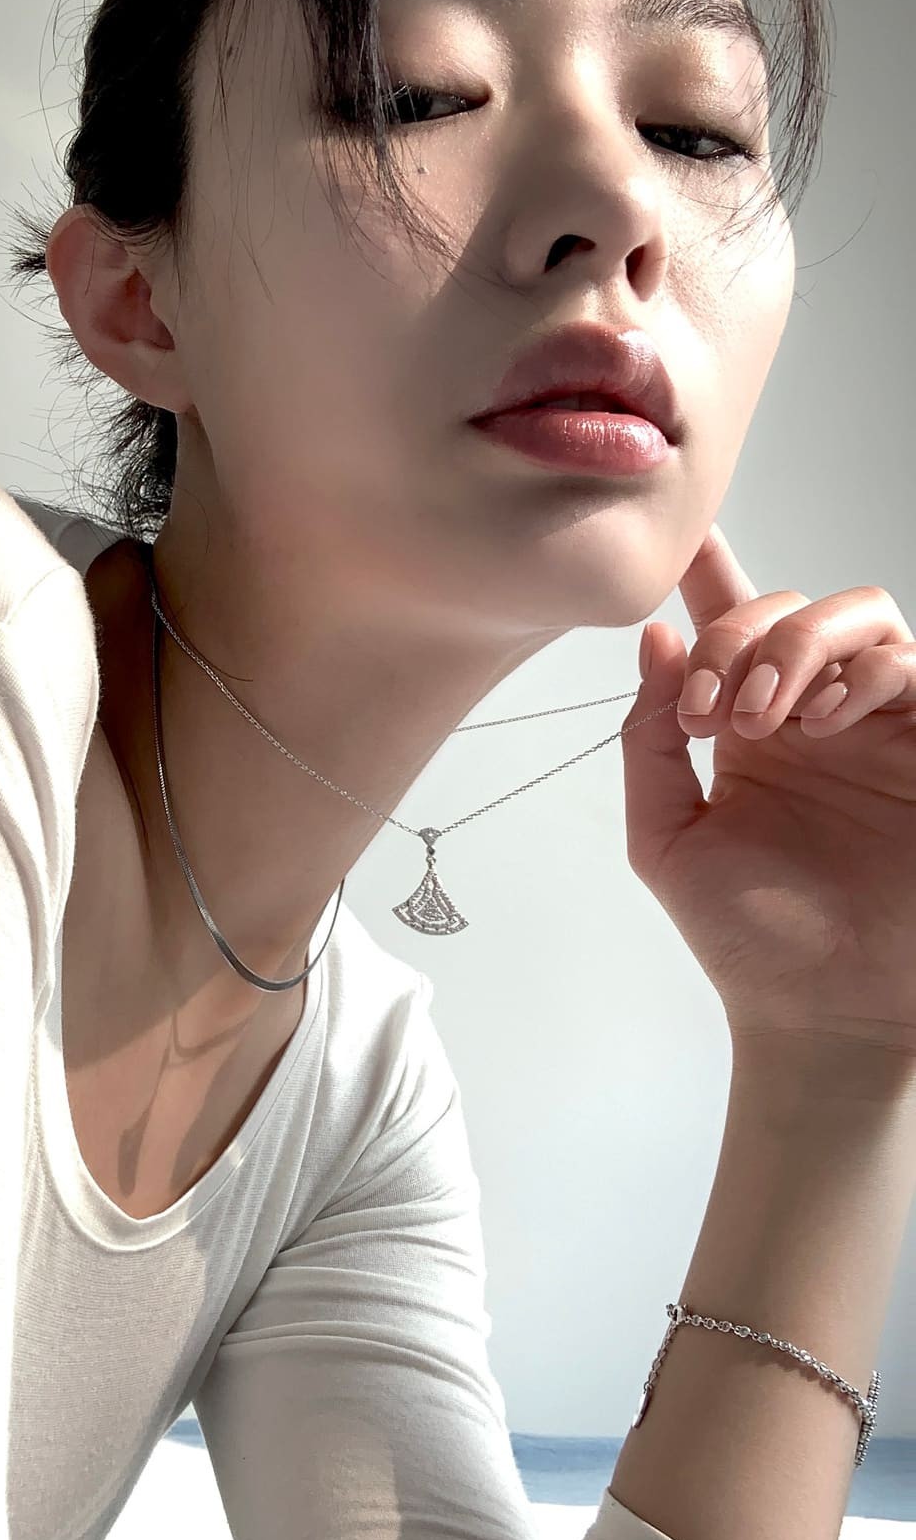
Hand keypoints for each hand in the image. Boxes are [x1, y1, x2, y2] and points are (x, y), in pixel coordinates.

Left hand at [620, 523, 915, 1059]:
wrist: (819, 1011)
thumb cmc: (744, 938)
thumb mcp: (665, 836)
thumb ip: (650, 738)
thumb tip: (656, 639)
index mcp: (745, 724)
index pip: (729, 625)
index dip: (711, 570)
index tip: (687, 529)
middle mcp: (810, 712)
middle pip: (789, 606)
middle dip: (740, 639)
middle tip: (713, 716)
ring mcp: (875, 726)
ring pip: (860, 614)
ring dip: (800, 648)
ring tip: (768, 723)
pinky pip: (910, 665)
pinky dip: (864, 673)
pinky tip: (824, 724)